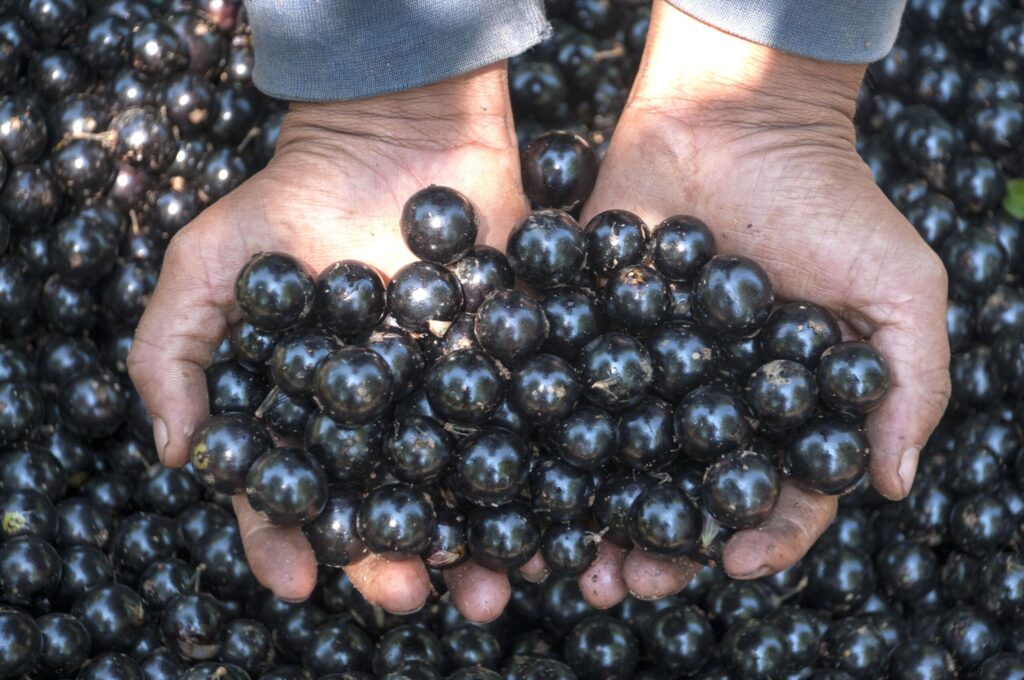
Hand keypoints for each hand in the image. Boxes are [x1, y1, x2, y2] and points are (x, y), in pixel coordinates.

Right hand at [129, 64, 539, 619]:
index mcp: (309, 407)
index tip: (294, 582)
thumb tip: (177, 455)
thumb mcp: (211, 261)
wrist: (402, 130)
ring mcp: (448, 394)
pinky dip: (538, 481)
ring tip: (488, 589)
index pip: (292, 490)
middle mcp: (380, 415)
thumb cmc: (296, 192)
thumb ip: (177, 349)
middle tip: (410, 597)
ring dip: (473, 545)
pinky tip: (547, 527)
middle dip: (392, 560)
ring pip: (458, 490)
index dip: (285, 541)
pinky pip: (525, 435)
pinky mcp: (510, 365)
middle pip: (385, 506)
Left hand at [577, 2, 950, 590]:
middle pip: (682, 495)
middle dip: (658, 546)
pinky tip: (520, 478)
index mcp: (781, 410)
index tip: (730, 563)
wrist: (733, 119)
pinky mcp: (585, 333)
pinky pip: (562, 397)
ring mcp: (642, 374)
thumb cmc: (829, 200)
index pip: (776, 495)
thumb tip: (894, 486)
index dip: (760, 538)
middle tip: (627, 584)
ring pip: (615, 464)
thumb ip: (910, 383)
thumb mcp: (899, 287)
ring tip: (567, 561)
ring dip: (591, 517)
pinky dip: (540, 440)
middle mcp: (708, 405)